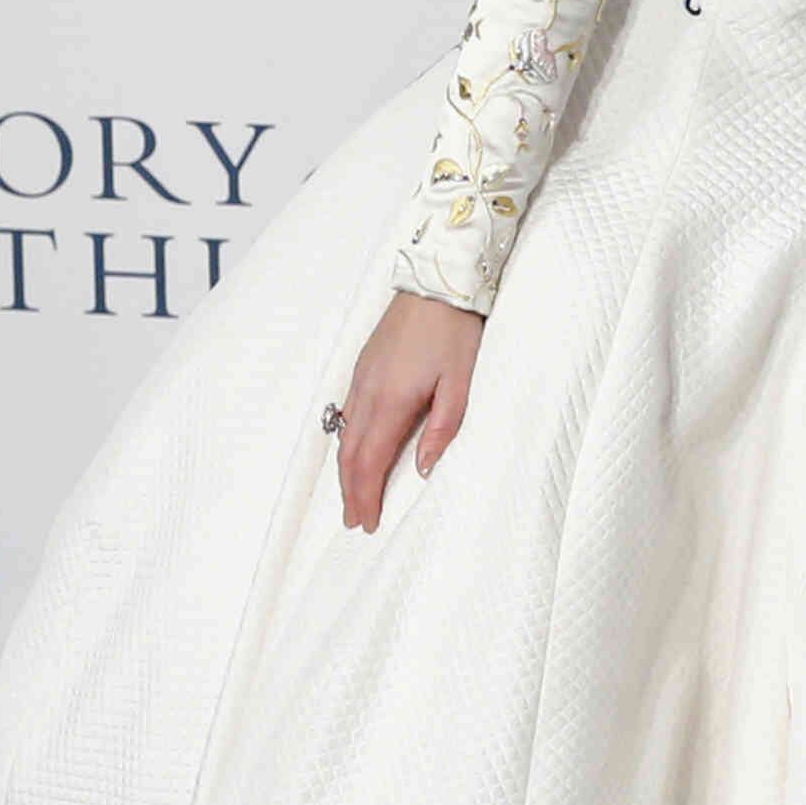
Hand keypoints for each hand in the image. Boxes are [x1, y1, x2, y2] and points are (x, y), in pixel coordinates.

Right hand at [336, 292, 485, 530]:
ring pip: (345, 433)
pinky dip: (348, 441)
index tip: (366, 523)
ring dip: (347, 468)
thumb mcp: (460, 383)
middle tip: (355, 520)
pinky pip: (348, 412)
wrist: (438, 281)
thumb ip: (442, 429)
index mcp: (391, 400)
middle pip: (350, 453)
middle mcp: (368, 391)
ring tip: (353, 494)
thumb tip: (421, 469)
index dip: (364, 496)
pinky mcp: (365, 365)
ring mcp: (362, 376)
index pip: (368, 461)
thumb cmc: (455, 331)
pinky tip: (355, 449)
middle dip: (350, 490)